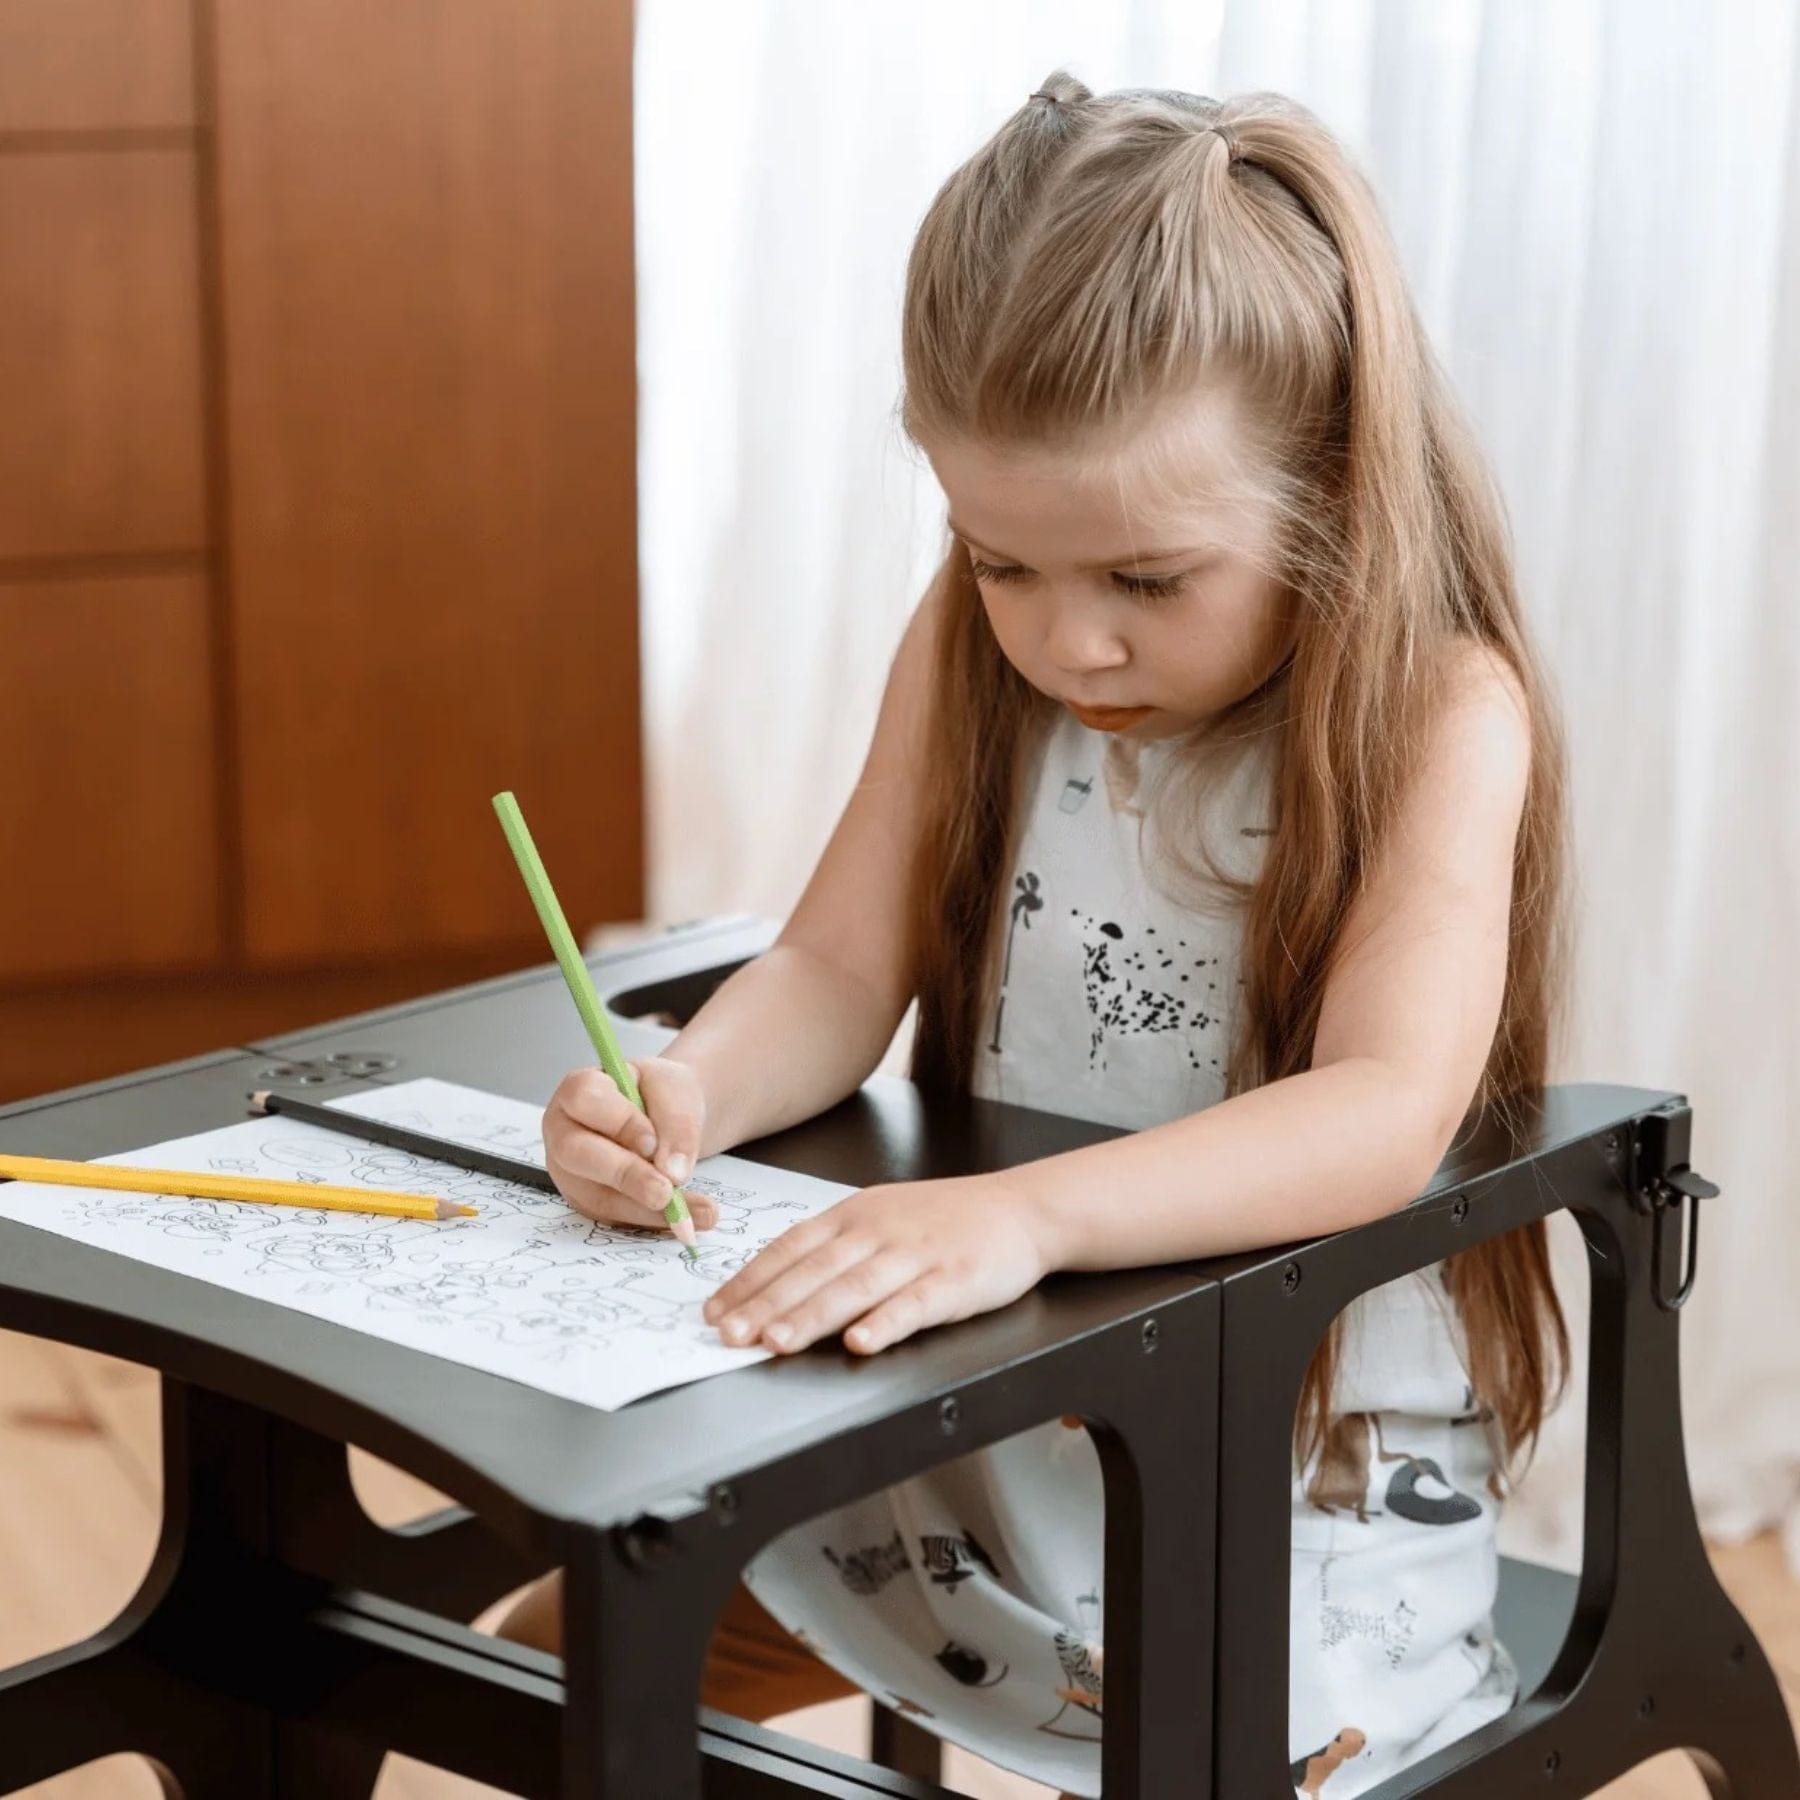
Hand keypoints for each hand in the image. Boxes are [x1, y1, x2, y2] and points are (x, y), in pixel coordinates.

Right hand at [543, 1058, 718, 1232]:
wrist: (666, 1116)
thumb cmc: (660, 1095)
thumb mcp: (675, 1091)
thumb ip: (676, 1123)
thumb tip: (673, 1173)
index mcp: (578, 1089)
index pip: (585, 1099)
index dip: (618, 1122)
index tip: (652, 1142)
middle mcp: (565, 1132)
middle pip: (578, 1155)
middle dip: (626, 1176)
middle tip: (665, 1191)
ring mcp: (574, 1172)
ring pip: (601, 1196)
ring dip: (649, 1210)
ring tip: (699, 1212)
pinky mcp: (592, 1202)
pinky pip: (620, 1218)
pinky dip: (657, 1221)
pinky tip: (689, 1222)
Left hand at [701, 1174, 1050, 1354]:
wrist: (1021, 1209)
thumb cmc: (946, 1219)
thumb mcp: (883, 1217)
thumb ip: (835, 1247)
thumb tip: (776, 1283)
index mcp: (855, 1215)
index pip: (790, 1248)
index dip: (750, 1280)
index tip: (714, 1310)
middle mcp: (879, 1231)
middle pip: (814, 1270)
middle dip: (766, 1304)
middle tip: (729, 1335)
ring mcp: (917, 1254)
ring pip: (855, 1287)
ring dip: (812, 1316)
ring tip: (776, 1341)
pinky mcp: (955, 1280)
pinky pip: (915, 1304)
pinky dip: (886, 1323)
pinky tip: (862, 1342)